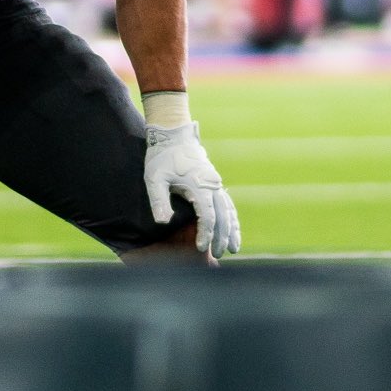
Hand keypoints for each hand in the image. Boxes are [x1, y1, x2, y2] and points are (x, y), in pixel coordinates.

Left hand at [144, 121, 240, 257]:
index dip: (206, 234)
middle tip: (221, 255)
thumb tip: (162, 222)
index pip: (207, 216)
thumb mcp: (154, 177)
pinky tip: (233, 228)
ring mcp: (214, 182)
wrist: (172, 135)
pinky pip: (227, 202)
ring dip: (232, 229)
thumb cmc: (161, 157)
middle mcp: (211, 185)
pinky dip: (232, 217)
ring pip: (229, 210)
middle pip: (222, 216)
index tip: (202, 248)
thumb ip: (158, 200)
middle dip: (222, 237)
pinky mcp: (213, 181)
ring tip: (235, 248)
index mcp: (198, 185)